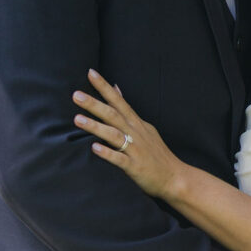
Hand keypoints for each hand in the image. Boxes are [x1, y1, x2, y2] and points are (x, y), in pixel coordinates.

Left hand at [73, 70, 183, 196]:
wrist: (175, 177)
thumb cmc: (156, 152)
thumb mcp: (144, 126)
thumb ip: (128, 110)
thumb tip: (116, 88)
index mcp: (136, 122)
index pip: (119, 100)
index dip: (105, 87)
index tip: (91, 73)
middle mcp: (135, 133)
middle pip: (113, 115)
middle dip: (94, 104)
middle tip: (76, 95)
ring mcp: (135, 149)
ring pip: (114, 134)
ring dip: (96, 126)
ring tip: (78, 119)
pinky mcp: (135, 166)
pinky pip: (119, 158)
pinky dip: (108, 152)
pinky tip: (95, 148)